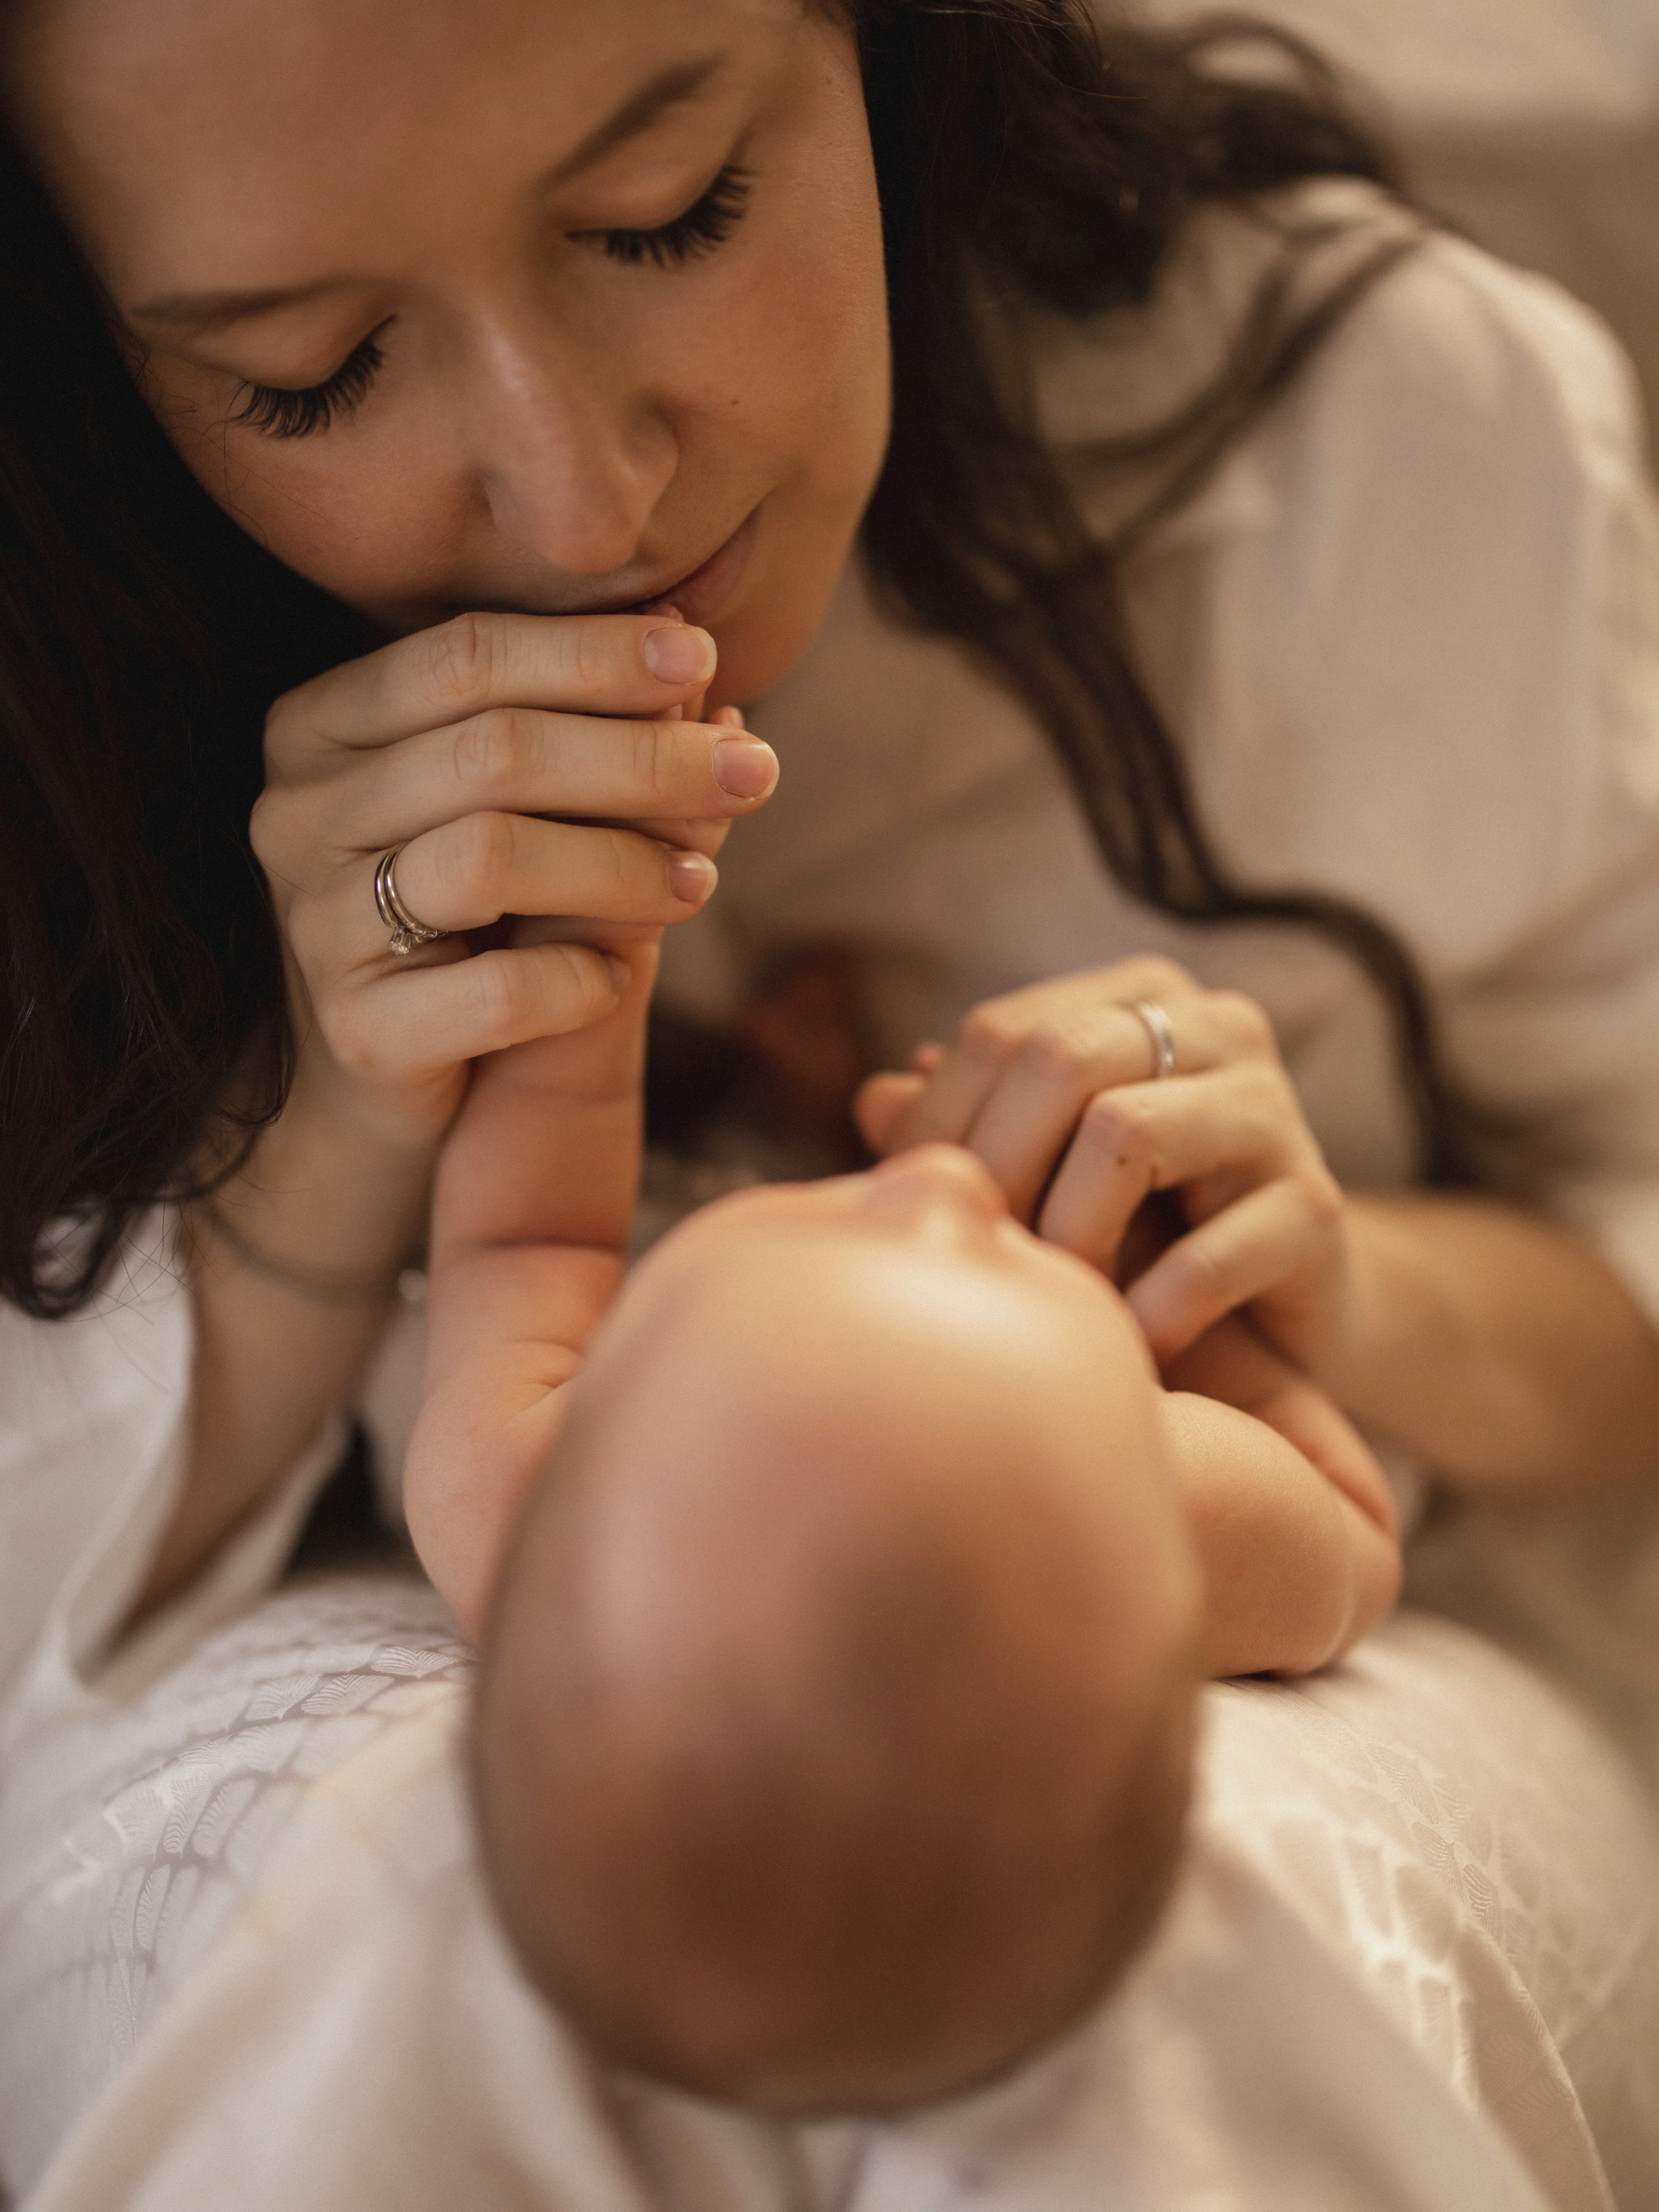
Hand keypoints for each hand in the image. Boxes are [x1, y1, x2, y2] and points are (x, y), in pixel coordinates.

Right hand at [251, 608, 776, 1148]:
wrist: (391, 1074)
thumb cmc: (469, 915)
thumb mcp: (513, 806)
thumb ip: (580, 728)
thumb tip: (700, 662)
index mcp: (323, 725)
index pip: (466, 654)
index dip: (593, 653)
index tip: (705, 659)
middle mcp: (297, 813)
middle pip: (491, 752)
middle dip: (641, 758)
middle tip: (752, 774)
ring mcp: (315, 924)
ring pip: (489, 859)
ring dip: (622, 866)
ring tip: (700, 881)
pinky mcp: (358, 1032)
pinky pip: (498, 992)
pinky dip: (580, 979)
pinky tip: (618, 978)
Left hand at [855, 957, 1352, 1376]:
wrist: (1284, 1316)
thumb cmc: (1141, 1233)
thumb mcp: (1046, 1174)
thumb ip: (969, 1128)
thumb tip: (876, 1098)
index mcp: (1139, 999)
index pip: (1002, 1030)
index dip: (938, 1121)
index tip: (916, 1208)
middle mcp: (1216, 1028)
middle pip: (1060, 1056)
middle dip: (997, 1166)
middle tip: (983, 1255)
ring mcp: (1275, 1112)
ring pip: (1126, 1131)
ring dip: (1067, 1233)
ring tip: (1060, 1298)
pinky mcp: (1318, 1208)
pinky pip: (1206, 1254)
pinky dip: (1146, 1312)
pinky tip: (1130, 1347)